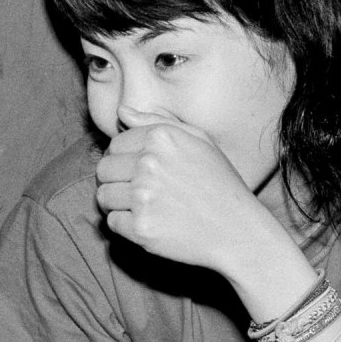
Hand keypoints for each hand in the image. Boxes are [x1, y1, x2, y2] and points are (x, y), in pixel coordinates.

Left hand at [95, 122, 289, 279]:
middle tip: (139, 193)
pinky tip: (149, 223)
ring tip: (143, 208)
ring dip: (117, 204)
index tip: (140, 173)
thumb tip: (121, 111)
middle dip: (115, 181)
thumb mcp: (198, 140)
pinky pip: (112, 223)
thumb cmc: (218, 183)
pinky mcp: (141, 228)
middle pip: (103, 170)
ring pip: (103, 197)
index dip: (123, 160)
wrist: (237, 230)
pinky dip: (125, 226)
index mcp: (160, 138)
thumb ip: (156, 122)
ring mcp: (143, 197)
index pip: (115, 145)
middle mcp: (148, 164)